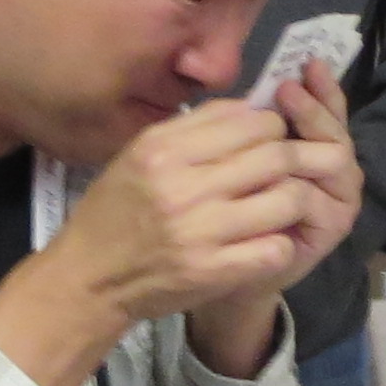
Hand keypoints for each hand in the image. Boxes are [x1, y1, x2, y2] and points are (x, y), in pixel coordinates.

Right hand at [0, 83, 357, 385]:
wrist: (88, 278)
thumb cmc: (116, 210)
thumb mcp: (140, 155)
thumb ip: (193, 128)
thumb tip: (250, 106)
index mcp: (163, 149)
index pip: (250, 120)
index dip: (274, 126)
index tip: (273, 138)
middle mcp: (181, 185)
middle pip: (277, 155)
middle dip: (298, 159)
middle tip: (295, 170)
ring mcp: (199, 230)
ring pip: (288, 199)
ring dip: (295, 201)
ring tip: (284, 205)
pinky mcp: (211, 271)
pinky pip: (276, 248)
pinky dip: (281, 243)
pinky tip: (268, 242)